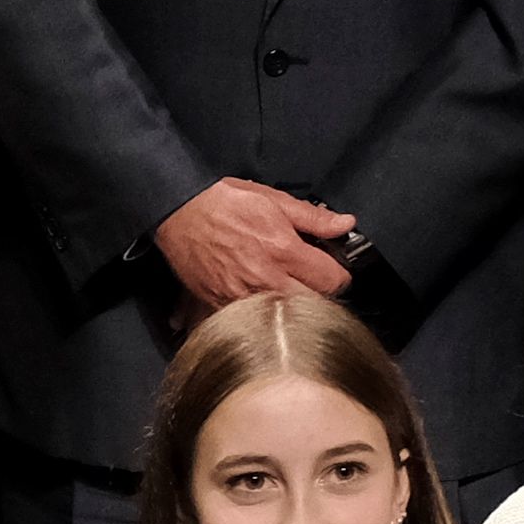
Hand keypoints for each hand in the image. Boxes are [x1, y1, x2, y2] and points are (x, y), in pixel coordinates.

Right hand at [155, 177, 356, 309]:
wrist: (177, 212)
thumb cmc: (222, 203)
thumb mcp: (272, 199)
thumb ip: (312, 217)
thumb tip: (346, 224)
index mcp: (283, 251)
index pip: (333, 279)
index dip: (339, 273)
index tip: (331, 269)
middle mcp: (265, 280)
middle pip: (314, 305)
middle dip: (318, 294)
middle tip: (310, 281)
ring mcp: (242, 298)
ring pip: (284, 318)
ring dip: (290, 309)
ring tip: (284, 290)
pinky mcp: (221, 307)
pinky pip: (250, 323)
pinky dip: (258, 317)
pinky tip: (259, 303)